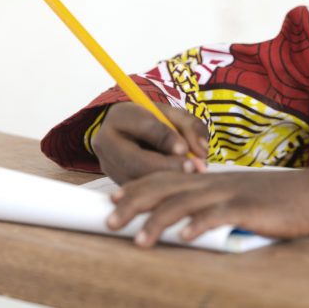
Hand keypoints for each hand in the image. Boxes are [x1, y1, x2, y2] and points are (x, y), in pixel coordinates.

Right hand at [93, 102, 208, 183]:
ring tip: (191, 177)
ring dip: (166, 182)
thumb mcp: (174, 116)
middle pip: (134, 160)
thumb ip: (191, 127)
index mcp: (120, 117)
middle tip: (192, 168)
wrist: (133, 133)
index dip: (165, 139)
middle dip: (166, 166)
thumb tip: (202, 152)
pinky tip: (179, 186)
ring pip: (137, 180)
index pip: (144, 127)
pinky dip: (160, 190)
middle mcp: (106, 142)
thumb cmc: (156, 122)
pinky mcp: (115, 183)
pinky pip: (138, 192)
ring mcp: (108, 166)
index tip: (184, 149)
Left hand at [106, 169, 308, 246]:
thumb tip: (187, 221)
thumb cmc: (275, 198)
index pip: (165, 178)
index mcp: (210, 179)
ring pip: (185, 202)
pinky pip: (218, 215)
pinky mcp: (247, 208)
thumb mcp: (238, 195)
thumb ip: (213, 203)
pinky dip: (198, 225)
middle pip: (165, 189)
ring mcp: (230, 194)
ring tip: (139, 240)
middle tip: (109, 221)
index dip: (137, 188)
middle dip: (135, 204)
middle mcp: (214, 182)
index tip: (113, 200)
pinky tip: (183, 237)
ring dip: (159, 221)